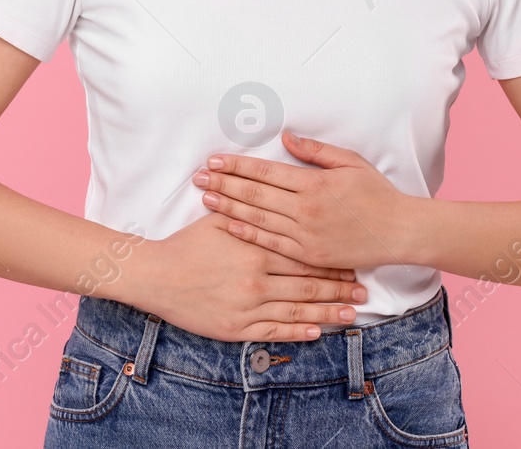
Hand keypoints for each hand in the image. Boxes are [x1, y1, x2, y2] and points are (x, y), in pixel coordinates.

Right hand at [123, 210, 366, 341]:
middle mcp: (257, 279)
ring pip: (298, 310)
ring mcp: (249, 306)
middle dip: (339, 286)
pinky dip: (299, 331)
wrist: (157, 277)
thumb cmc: (186, 246)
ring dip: (328, 310)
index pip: (303, 254)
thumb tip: (263, 187)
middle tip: (363, 288)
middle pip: (308, 283)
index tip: (351, 260)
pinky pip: (276, 331)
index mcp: (256, 249)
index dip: (330, 259)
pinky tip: (318, 331)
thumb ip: (245, 208)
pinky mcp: (238, 328)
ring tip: (352, 311)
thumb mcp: (216, 220)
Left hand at [192, 131, 416, 269]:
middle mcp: (306, 209)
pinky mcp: (309, 255)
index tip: (215, 160)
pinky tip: (229, 224)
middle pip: (255, 194)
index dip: (237, 165)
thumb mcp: (350, 162)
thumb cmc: (376, 194)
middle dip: (224, 183)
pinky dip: (248, 233)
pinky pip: (272, 244)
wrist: (399, 232)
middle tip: (199, 176)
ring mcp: (306, 235)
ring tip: (206, 197)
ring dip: (229, 206)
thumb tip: (286, 137)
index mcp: (314, 183)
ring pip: (258, 218)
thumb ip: (315, 151)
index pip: (265, 171)